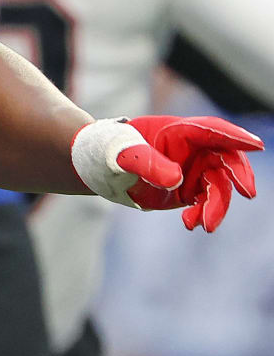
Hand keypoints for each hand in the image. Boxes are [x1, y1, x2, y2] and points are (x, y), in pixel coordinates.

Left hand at [71, 115, 260, 230]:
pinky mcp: (191, 190)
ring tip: (205, 225)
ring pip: (220, 187)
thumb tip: (176, 180)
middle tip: (248, 193)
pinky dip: (203, 214)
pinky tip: (191, 224)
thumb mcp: (123, 156)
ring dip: (217, 206)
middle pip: (227, 159)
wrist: (99, 169)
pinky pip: (207, 203)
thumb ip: (148, 164)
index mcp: (179, 131)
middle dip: (239, 176)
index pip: (213, 130)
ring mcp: (195, 170)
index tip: (256, 144)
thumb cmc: (110, 151)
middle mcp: (194, 149)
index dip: (235, 137)